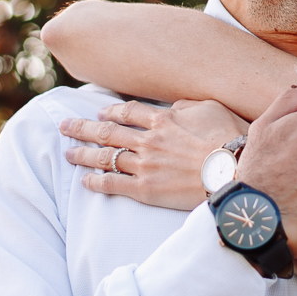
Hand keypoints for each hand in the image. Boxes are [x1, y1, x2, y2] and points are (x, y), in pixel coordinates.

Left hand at [60, 99, 248, 210]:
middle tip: (65, 126)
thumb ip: (187, 105)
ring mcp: (144, 165)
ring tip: (67, 152)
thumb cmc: (227, 138)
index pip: (128, 112)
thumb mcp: (210, 108)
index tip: (100, 112)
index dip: (111, 111)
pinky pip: (112, 184)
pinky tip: (84, 180)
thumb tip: (174, 107)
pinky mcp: (145, 189)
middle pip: (107, 132)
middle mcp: (147, 140)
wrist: (231, 171)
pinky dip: (96, 182)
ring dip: (83, 154)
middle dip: (82, 128)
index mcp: (162, 119)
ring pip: (104, 157)